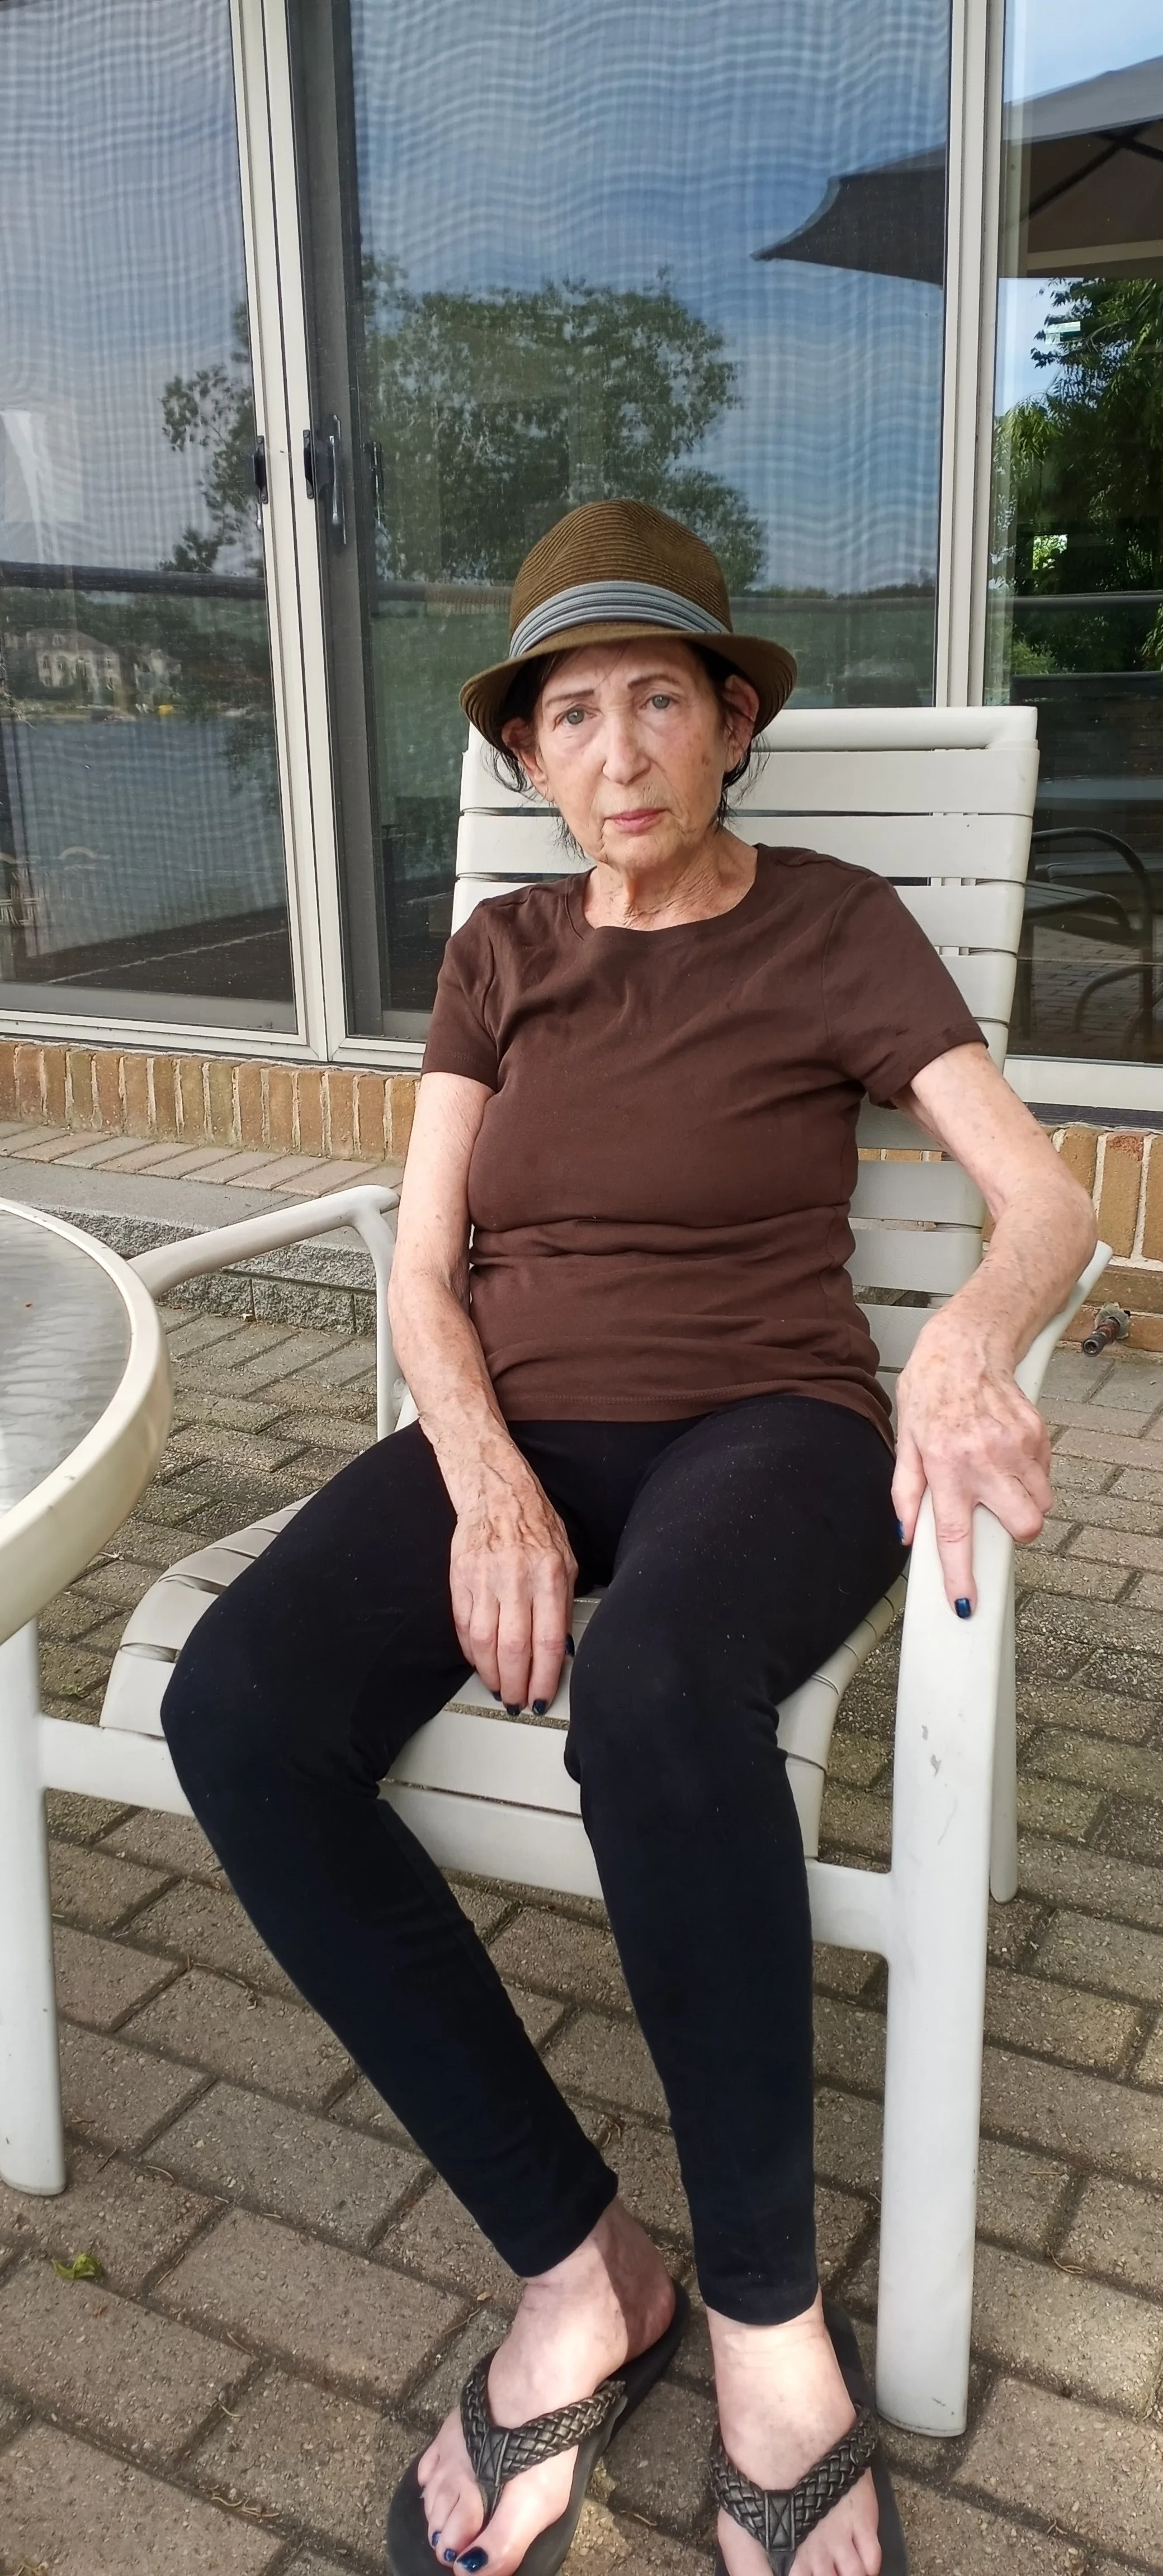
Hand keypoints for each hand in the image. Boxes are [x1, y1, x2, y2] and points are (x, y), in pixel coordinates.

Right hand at [449, 1468, 576, 1711]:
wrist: (496, 1492)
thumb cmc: (535, 1525)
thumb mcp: (567, 1560)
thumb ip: (563, 1604)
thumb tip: (560, 1649)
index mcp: (549, 1576)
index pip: (547, 1642)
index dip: (543, 1677)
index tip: (541, 1697)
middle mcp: (516, 1579)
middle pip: (513, 1648)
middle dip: (516, 1684)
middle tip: (518, 1701)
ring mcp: (484, 1579)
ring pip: (484, 1642)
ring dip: (491, 1673)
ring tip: (499, 1687)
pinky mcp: (460, 1578)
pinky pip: (464, 1626)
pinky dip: (471, 1651)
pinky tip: (479, 1662)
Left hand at [892, 1311, 1052, 1614]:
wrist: (966, 1346)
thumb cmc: (931, 1390)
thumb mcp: (905, 1441)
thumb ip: (906, 1491)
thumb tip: (906, 1532)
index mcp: (946, 1465)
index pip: (956, 1534)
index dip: (960, 1576)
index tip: (965, 1604)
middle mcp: (985, 1460)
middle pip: (1023, 1526)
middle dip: (1015, 1533)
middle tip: (997, 1516)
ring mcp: (1017, 1447)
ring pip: (1041, 1504)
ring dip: (1025, 1504)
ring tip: (1000, 1480)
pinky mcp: (1038, 1434)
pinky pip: (1045, 1475)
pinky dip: (1031, 1476)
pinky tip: (1007, 1455)